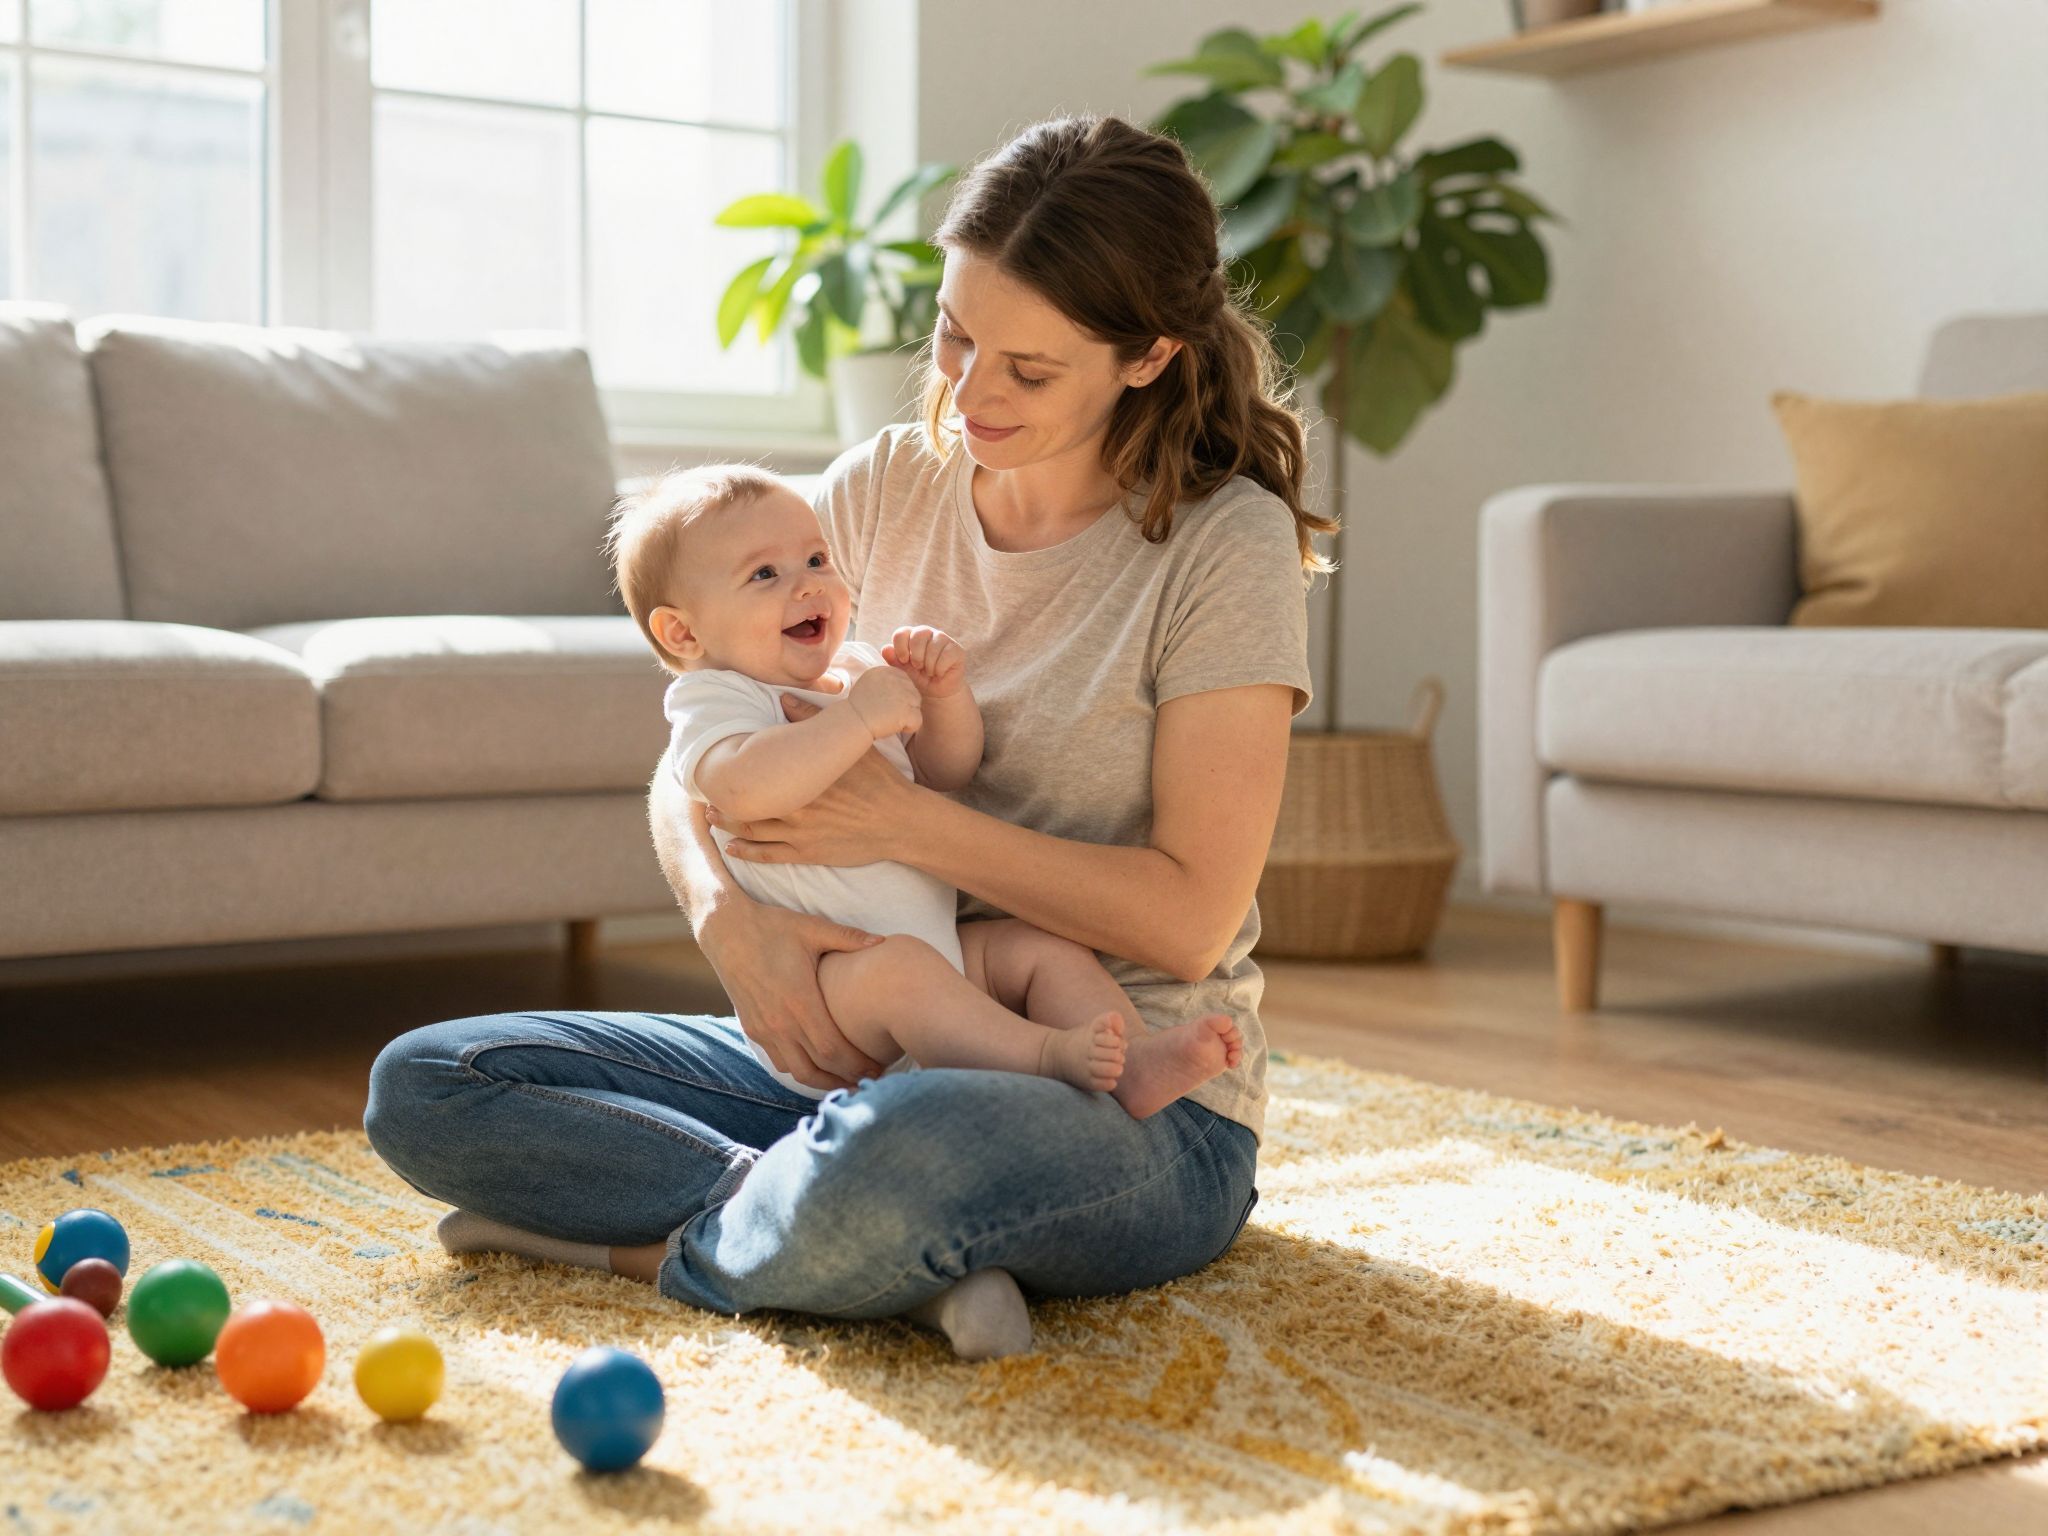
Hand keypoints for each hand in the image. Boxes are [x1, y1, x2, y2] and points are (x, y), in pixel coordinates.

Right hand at [695, 899, 889, 1091]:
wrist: (725, 929)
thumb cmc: (772, 927)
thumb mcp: (812, 928)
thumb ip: (849, 938)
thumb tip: (883, 941)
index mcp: (799, 1001)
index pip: (833, 1050)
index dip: (857, 1065)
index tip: (877, 1070)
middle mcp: (780, 1022)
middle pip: (818, 1068)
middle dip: (847, 1079)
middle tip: (871, 1082)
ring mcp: (764, 1029)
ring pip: (797, 1071)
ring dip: (823, 1081)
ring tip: (847, 1080)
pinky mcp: (752, 1029)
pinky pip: (780, 1061)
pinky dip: (800, 1069)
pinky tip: (817, 1065)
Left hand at [709, 704, 914, 866]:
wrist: (901, 821)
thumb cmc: (880, 780)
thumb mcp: (851, 747)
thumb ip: (814, 720)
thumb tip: (784, 698)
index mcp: (802, 778)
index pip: (758, 773)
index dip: (735, 771)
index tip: (719, 764)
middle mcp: (794, 805)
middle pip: (748, 802)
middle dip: (724, 799)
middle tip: (706, 793)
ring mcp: (799, 832)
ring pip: (752, 829)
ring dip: (728, 824)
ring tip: (711, 817)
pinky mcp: (808, 852)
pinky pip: (769, 854)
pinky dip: (747, 851)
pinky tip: (732, 848)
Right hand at [849, 665, 921, 738]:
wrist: (853, 722)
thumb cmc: (858, 708)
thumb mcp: (868, 683)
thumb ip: (885, 680)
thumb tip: (899, 685)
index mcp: (888, 671)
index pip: (905, 684)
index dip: (896, 698)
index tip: (881, 704)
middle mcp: (898, 679)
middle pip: (913, 695)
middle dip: (903, 707)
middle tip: (884, 713)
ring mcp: (905, 694)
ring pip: (916, 708)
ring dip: (905, 717)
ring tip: (888, 719)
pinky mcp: (908, 710)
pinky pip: (918, 721)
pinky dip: (908, 728)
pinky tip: (893, 726)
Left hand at [884, 625, 966, 698]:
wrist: (937, 692)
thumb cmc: (919, 678)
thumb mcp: (903, 670)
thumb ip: (894, 660)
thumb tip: (885, 649)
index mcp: (911, 635)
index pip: (902, 632)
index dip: (901, 648)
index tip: (904, 661)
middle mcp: (928, 633)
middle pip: (918, 635)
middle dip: (916, 656)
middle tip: (918, 667)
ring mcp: (943, 639)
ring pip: (933, 647)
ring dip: (929, 666)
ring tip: (930, 671)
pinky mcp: (956, 649)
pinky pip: (945, 657)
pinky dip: (940, 669)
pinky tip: (940, 672)